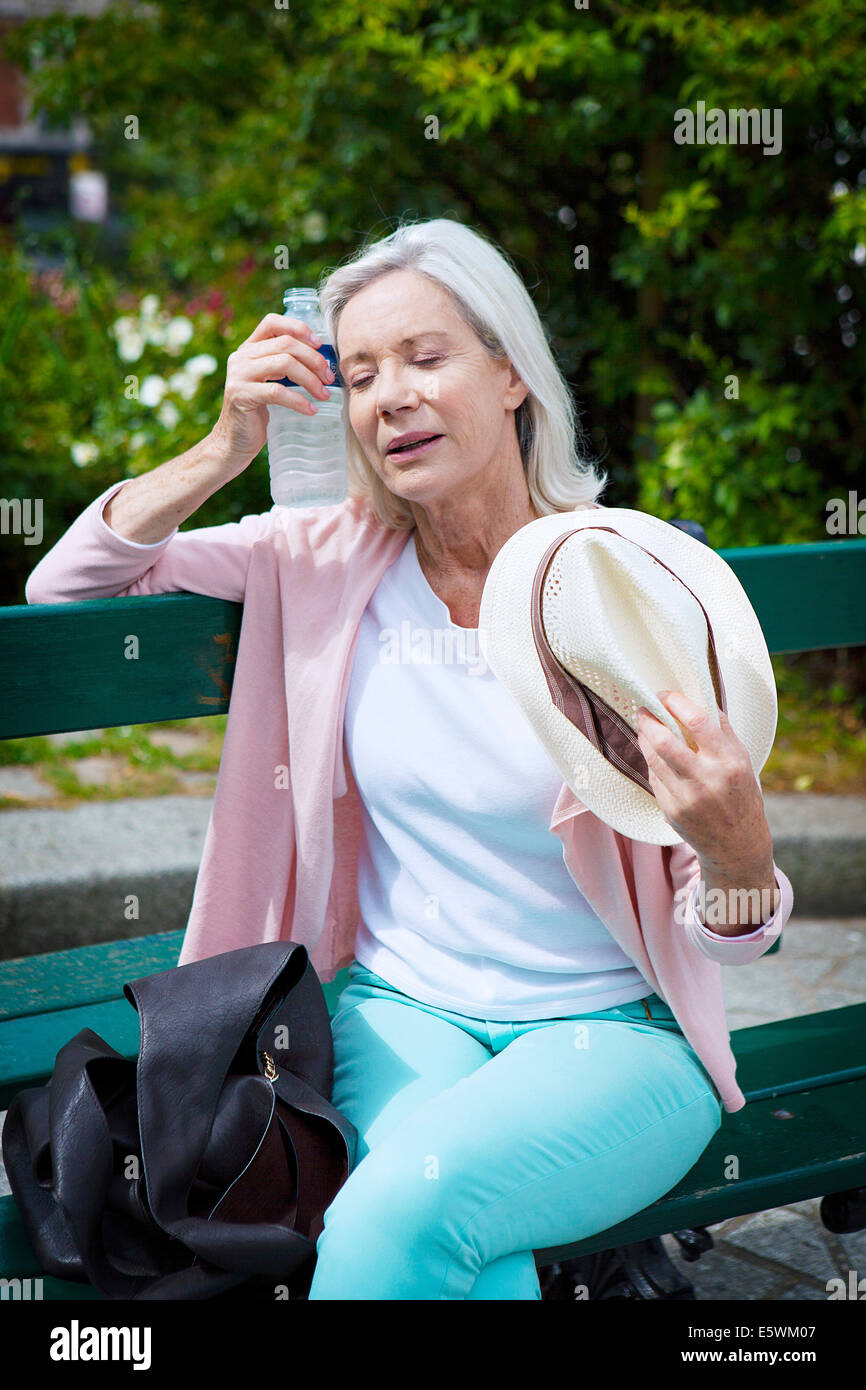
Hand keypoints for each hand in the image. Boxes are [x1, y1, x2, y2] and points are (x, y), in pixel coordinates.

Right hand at [209, 312, 334, 475]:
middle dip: (314, 359)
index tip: (320, 344)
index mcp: (249, 348)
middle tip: (329, 378)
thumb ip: (285, 366)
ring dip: (310, 379)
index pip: (272, 322)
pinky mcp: (241, 395)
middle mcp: (241, 357)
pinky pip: (278, 392)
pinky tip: (311, 410)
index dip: (298, 328)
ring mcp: (239, 375)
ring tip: (324, 394)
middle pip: (286, 343)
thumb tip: (324, 359)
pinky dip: (299, 401)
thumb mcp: (271, 382)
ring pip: (284, 363)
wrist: (234, 441)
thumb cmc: (260, 412)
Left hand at [635, 690, 772, 872]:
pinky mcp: (671, 811)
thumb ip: (721, 730)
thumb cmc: (740, 795)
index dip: (676, 703)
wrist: (737, 845)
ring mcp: (687, 798)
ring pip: (653, 758)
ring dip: (644, 738)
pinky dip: (652, 762)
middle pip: (665, 741)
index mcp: (729, 762)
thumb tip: (699, 697)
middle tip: (644, 709)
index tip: (664, 694)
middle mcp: (707, 780)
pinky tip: (654, 755)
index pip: (697, 722)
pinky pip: (654, 778)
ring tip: (645, 727)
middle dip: (649, 720)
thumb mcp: (741, 760)